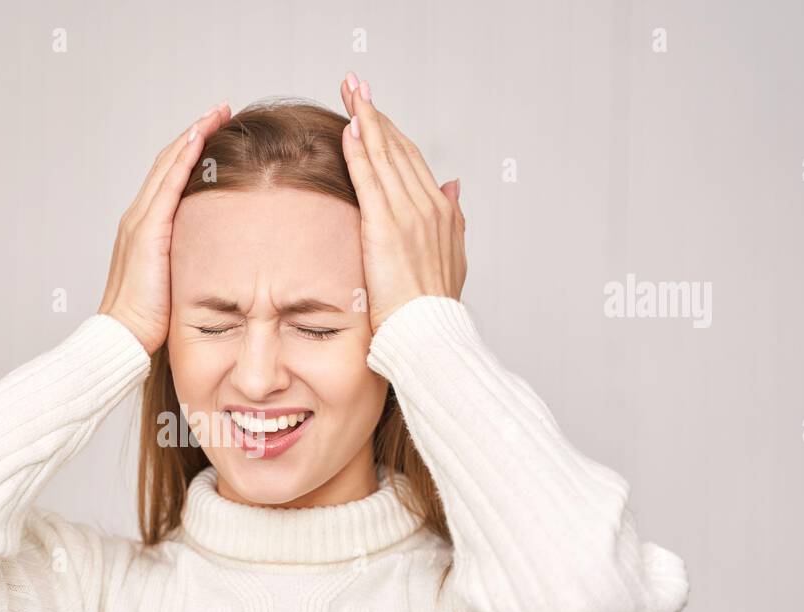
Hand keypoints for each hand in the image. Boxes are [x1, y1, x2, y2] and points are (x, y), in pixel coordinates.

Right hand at [98, 102, 232, 354]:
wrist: (122, 336)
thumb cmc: (148, 319)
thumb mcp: (174, 281)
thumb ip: (189, 261)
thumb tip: (218, 259)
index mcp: (143, 228)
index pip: (168, 178)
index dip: (190, 151)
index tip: (214, 132)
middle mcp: (138, 216)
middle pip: (168, 162)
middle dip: (195, 133)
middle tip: (220, 111)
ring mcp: (140, 220)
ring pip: (168, 165)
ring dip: (193, 136)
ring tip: (216, 114)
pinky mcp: (147, 231)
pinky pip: (168, 185)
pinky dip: (184, 159)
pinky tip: (200, 139)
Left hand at [337, 72, 466, 331]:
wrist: (430, 333)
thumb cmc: (433, 309)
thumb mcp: (452, 257)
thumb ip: (452, 218)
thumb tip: (454, 186)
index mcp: (442, 212)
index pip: (412, 161)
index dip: (392, 132)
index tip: (374, 110)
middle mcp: (429, 206)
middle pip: (399, 148)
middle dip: (376, 113)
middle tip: (356, 85)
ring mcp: (409, 214)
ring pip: (385, 155)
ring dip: (366, 119)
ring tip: (349, 91)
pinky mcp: (387, 226)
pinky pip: (371, 178)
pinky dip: (361, 150)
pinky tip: (349, 128)